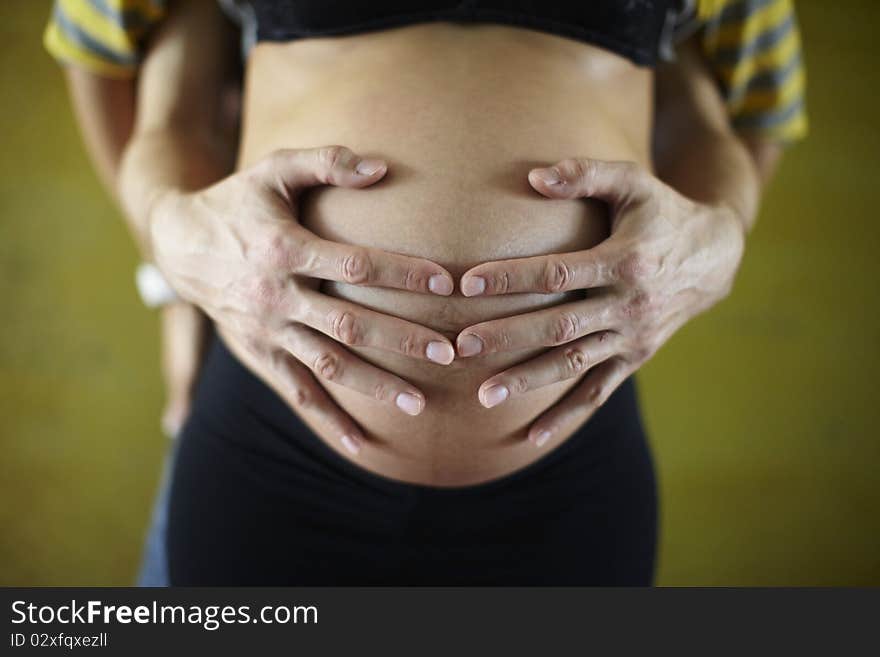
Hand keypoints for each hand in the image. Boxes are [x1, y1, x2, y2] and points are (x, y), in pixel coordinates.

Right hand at [148, 146, 456, 451]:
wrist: (178, 245)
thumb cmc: (237, 202)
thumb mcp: (273, 170)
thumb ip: (326, 162)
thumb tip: (382, 167)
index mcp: (284, 248)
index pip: (356, 264)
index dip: (403, 274)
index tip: (446, 283)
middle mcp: (276, 296)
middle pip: (349, 323)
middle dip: (401, 340)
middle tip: (449, 354)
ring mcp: (267, 330)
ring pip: (328, 365)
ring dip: (374, 386)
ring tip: (418, 406)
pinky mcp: (258, 354)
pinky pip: (298, 392)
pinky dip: (329, 421)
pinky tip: (362, 446)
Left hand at [456, 158, 745, 446]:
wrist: (716, 257)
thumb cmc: (663, 213)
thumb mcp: (634, 183)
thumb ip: (586, 174)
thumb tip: (533, 178)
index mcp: (625, 260)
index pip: (557, 272)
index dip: (511, 278)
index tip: (466, 284)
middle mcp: (629, 304)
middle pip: (558, 325)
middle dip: (506, 337)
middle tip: (459, 346)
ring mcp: (632, 336)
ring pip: (573, 364)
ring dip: (528, 382)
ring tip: (482, 398)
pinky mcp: (635, 357)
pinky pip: (598, 391)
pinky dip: (566, 415)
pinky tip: (532, 438)